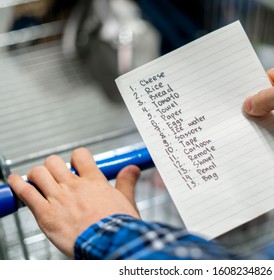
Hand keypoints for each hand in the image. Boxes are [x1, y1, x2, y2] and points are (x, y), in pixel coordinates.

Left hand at [7, 148, 140, 257]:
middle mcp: (74, 185)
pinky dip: (18, 184)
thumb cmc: (119, 226)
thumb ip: (127, 182)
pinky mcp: (45, 213)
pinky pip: (26, 192)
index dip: (76, 158)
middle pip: (54, 161)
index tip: (75, 165)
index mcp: (94, 181)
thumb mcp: (127, 201)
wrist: (109, 243)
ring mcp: (58, 198)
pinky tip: (15, 181)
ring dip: (37, 175)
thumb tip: (133, 168)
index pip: (80, 155)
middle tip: (55, 176)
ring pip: (38, 172)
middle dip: (53, 166)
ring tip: (38, 182)